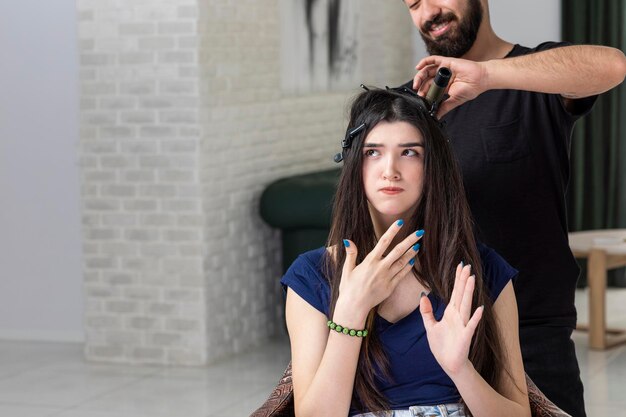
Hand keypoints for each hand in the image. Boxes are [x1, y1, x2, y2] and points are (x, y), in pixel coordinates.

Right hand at [338, 221, 422, 315]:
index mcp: (369, 261)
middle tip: (420, 232)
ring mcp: (387, 277)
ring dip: (412, 252)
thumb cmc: (348, 288)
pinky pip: (402, 275)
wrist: (354, 307)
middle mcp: (380, 268)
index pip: (383, 242)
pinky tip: (413, 260)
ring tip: (419, 244)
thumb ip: (351, 254)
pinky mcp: (390, 287)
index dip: (393, 231)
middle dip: (410, 240)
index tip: (400, 222)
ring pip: (403, 262)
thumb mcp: (347, 269)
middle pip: (398, 251)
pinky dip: (408, 267)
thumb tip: (348, 240)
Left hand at [413, 56, 488, 117]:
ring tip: (416, 84)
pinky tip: (418, 67)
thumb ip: (444, 107)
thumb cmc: (471, 89)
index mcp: (443, 86)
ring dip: (419, 76)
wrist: (481, 79)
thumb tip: (436, 117)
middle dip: (420, 86)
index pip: (429, 88)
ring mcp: (444, 69)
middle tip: (419, 93)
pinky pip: (433, 59)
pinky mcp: (446, 62)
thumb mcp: (454, 101)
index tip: (421, 99)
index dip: (424, 93)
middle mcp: (442, 77)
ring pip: (427, 70)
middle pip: (426, 79)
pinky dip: (424, 62)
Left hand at [420, 262, 483, 376]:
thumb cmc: (442, 346)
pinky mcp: (465, 337)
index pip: (454, 292)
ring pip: (465, 306)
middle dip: (463, 281)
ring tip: (472, 279)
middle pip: (461, 295)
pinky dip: (475, 318)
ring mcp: (462, 325)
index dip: (457, 279)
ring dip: (469, 293)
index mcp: (450, 313)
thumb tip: (422, 296)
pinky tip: (480, 309)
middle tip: (467, 265)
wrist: (449, 364)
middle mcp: (458, 316)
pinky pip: (470, 326)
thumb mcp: (430, 326)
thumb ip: (426, 312)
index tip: (460, 266)